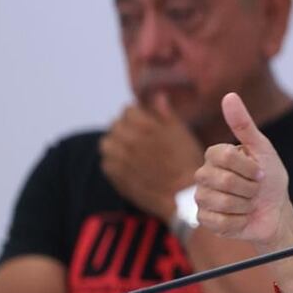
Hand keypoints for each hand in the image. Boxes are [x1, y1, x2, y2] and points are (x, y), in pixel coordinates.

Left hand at [100, 93, 203, 219]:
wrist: (181, 195)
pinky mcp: (115, 175)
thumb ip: (166, 113)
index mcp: (144, 125)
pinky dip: (115, 162)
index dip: (140, 116)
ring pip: (107, 143)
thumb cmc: (186, 163)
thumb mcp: (182, 133)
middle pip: (116, 124)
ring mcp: (119, 157)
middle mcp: (127, 139)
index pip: (128, 110)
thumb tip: (157, 96)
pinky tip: (131, 167)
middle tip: (142, 141)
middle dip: (127, 129)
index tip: (149, 125)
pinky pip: (106, 162)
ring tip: (133, 153)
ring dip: (117, 145)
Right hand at [194, 92, 292, 246]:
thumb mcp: (263, 149)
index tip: (260, 172)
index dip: (248, 167)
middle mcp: (204, 175)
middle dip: (249, 187)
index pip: (224, 155)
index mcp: (215, 156)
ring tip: (249, 203)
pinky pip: (219, 222)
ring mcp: (201, 198)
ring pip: (220, 202)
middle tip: (255, 189)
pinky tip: (242, 217)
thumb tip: (229, 95)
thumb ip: (244, 124)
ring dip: (245, 205)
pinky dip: (239, 221)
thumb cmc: (270, 179)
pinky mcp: (204, 220)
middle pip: (222, 180)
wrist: (275, 212)